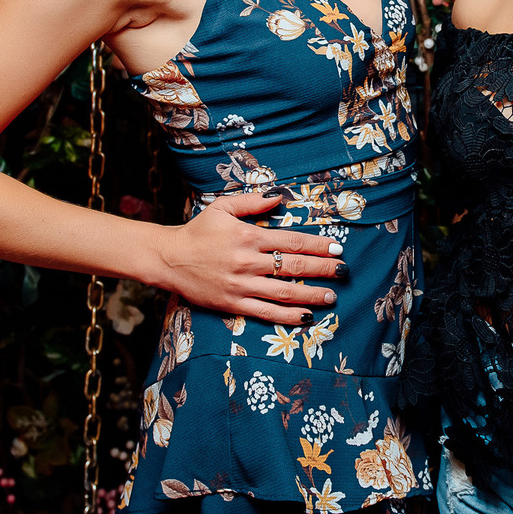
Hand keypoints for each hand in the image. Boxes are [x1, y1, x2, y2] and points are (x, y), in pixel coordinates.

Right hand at [153, 192, 346, 325]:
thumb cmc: (198, 231)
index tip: (336, 249)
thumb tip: (279, 196)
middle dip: (323, 269)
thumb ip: (252, 202)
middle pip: (294, 267)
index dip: (318, 246)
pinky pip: (265, 312)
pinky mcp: (233, 304)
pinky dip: (287, 316)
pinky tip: (306, 317)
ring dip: (312, 294)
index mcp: (249, 236)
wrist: (168, 258)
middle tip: (343, 272)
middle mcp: (248, 261)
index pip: (292, 242)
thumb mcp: (222, 208)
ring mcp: (241, 285)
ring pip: (284, 292)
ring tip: (332, 296)